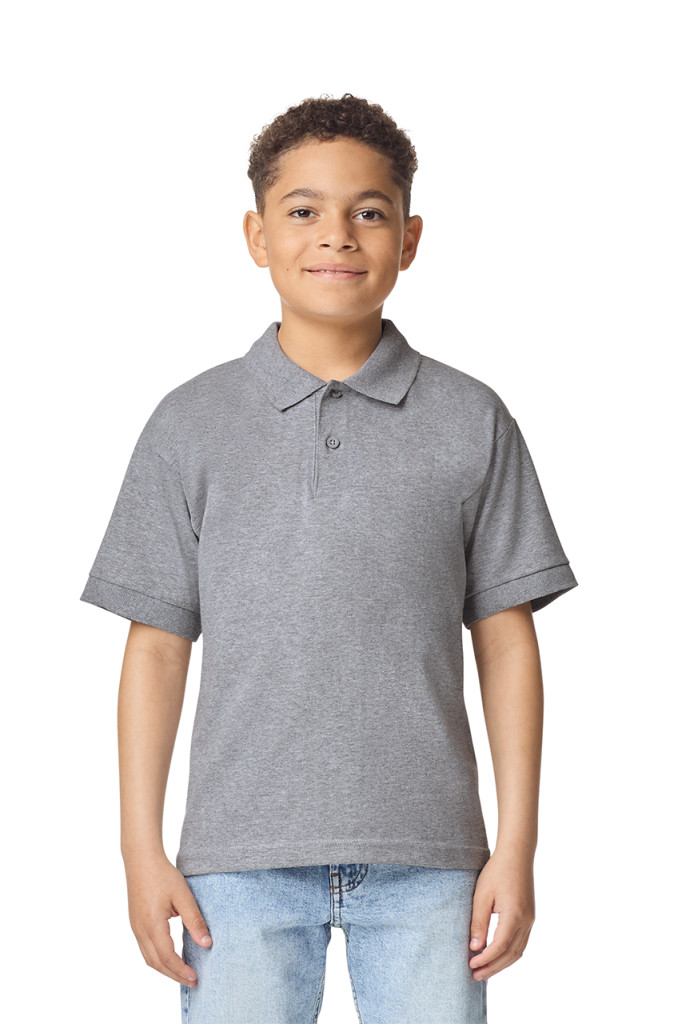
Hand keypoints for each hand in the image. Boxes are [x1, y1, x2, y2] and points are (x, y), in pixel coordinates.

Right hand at [123, 850, 211, 986]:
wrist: (141, 859)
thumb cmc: (162, 874)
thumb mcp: (183, 896)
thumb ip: (194, 921)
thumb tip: (207, 943)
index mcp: (152, 925)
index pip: (167, 957)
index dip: (181, 970)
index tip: (195, 977)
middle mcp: (140, 930)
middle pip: (156, 963)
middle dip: (174, 975)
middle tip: (192, 981)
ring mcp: (135, 927)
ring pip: (148, 958)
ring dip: (165, 969)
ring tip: (182, 973)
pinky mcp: (135, 923)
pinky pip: (145, 948)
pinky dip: (158, 958)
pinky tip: (170, 956)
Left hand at [468, 849, 535, 980]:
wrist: (517, 855)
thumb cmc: (496, 871)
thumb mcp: (482, 895)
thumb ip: (478, 922)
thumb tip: (474, 947)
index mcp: (514, 915)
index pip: (500, 946)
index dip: (486, 959)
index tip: (471, 965)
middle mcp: (526, 921)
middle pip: (511, 954)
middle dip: (493, 967)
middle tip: (475, 976)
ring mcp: (530, 920)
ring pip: (518, 951)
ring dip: (501, 963)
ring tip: (484, 971)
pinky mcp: (529, 917)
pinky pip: (521, 942)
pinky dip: (508, 953)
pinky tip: (496, 955)